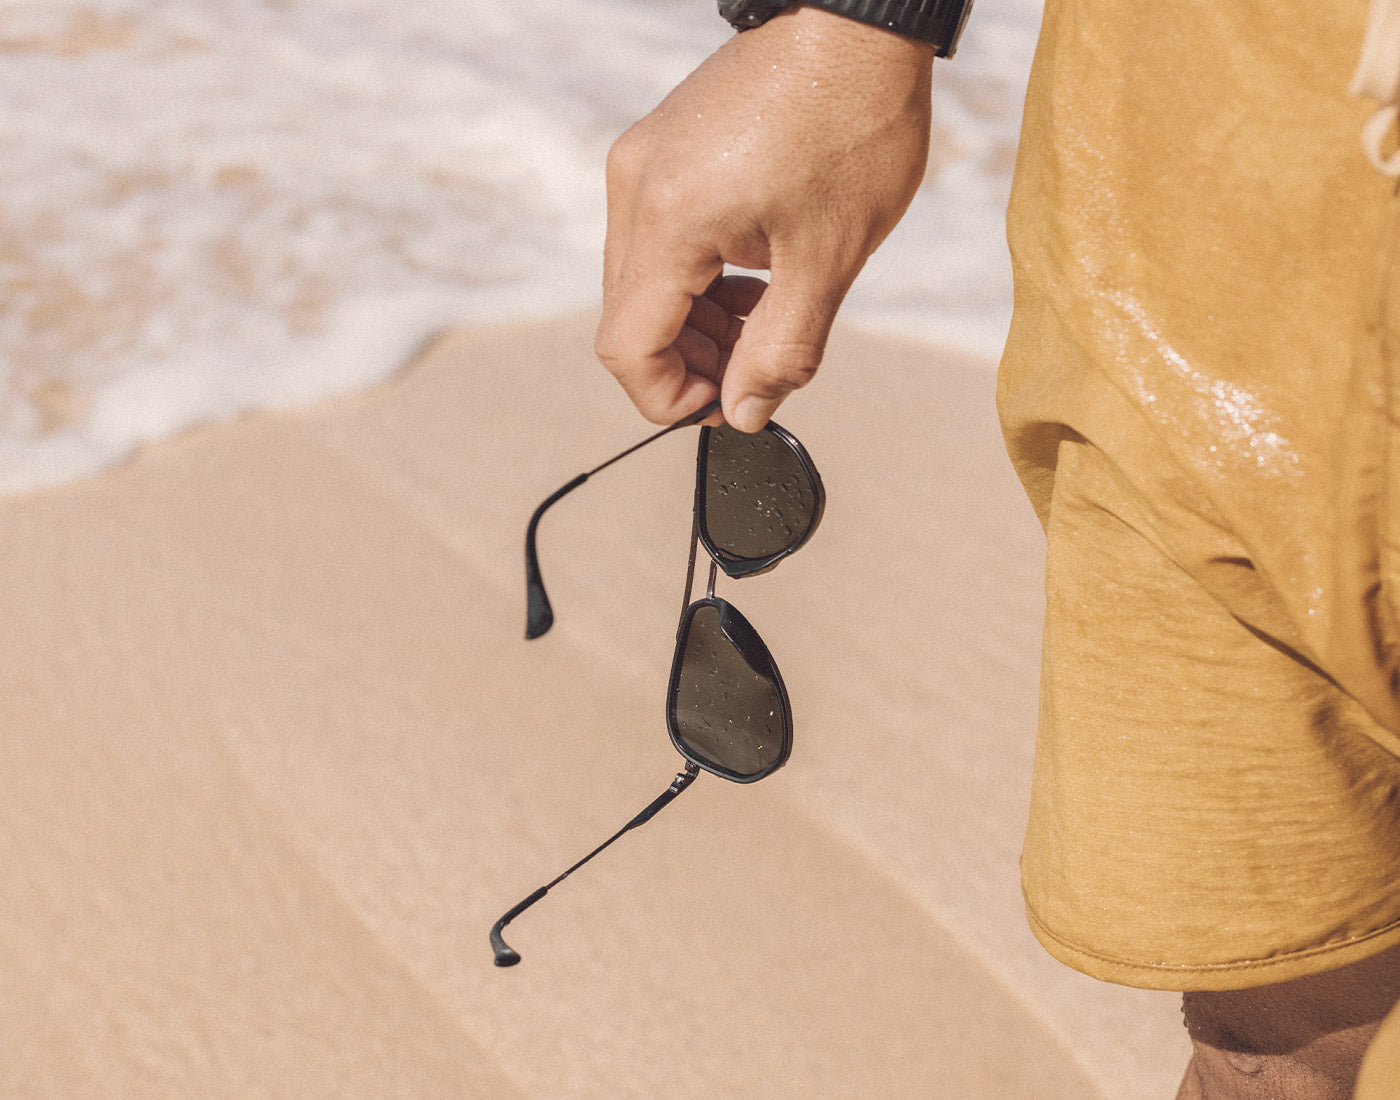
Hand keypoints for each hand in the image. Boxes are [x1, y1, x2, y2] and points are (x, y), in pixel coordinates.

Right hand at [596, 6, 933, 430]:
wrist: (855, 17)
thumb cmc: (852, 119)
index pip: (627, 347)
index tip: (727, 406)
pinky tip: (756, 276)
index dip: (669, 398)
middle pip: (630, 319)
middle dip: (690, 362)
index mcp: (669, 218)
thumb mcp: (830, 256)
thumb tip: (747, 410)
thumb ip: (782, 348)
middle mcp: (636, 188)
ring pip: (642, 282)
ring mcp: (643, 164)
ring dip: (696, 323)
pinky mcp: (662, 150)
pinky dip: (698, 277)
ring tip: (768, 321)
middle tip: (758, 368)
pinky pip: (658, 238)